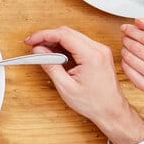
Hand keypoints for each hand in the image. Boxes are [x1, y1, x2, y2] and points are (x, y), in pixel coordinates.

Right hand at [24, 26, 143, 143]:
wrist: (112, 111)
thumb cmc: (94, 103)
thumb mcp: (66, 87)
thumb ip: (50, 66)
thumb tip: (38, 51)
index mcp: (91, 56)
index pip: (63, 35)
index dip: (43, 35)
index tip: (31, 40)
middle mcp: (98, 49)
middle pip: (67, 32)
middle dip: (48, 37)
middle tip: (34, 46)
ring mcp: (100, 50)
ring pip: (73, 36)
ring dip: (56, 41)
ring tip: (43, 51)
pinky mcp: (99, 53)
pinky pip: (79, 42)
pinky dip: (65, 45)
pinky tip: (56, 54)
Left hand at [119, 18, 143, 92]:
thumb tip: (139, 21)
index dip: (134, 31)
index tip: (126, 28)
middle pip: (139, 49)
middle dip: (128, 40)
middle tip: (125, 37)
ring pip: (132, 60)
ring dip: (125, 50)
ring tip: (126, 46)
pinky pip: (128, 72)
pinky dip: (125, 62)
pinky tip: (128, 58)